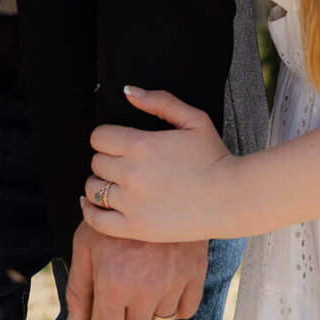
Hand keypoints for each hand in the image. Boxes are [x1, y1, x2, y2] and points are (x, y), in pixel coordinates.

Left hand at [63, 219, 207, 319]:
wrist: (157, 179)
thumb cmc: (114, 211)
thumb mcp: (86, 243)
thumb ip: (78, 290)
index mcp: (114, 283)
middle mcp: (146, 289)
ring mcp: (174, 282)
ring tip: (135, 303)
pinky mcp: (195, 273)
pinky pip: (185, 312)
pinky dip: (172, 309)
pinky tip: (160, 292)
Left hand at [80, 88, 237, 242]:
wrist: (230, 198)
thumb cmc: (214, 157)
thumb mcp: (193, 119)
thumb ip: (159, 101)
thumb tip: (128, 91)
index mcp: (141, 145)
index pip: (99, 137)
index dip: (107, 137)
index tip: (117, 142)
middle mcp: (131, 173)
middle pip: (96, 161)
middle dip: (106, 158)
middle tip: (123, 162)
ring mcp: (131, 203)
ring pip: (93, 189)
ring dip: (100, 182)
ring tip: (114, 182)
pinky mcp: (135, 227)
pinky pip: (97, 220)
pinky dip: (89, 210)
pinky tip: (92, 203)